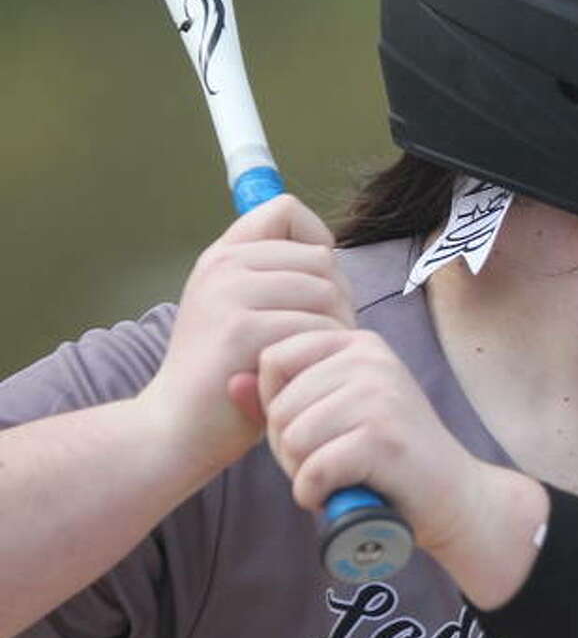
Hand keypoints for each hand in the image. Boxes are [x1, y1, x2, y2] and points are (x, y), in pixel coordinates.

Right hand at [138, 194, 356, 477]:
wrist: (177, 428)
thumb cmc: (226, 375)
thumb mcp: (239, 311)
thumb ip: (273, 276)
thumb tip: (329, 251)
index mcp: (223, 255)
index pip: (286, 210)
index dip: (315, 241)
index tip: (313, 284)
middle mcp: (223, 266)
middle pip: (320, 258)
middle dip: (339, 300)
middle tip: (324, 339)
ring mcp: (229, 295)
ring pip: (326, 293)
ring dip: (337, 330)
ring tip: (316, 359)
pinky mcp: (241, 331)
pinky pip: (316, 329)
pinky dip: (324, 356)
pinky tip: (306, 376)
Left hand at [255, 329, 489, 556]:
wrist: (455, 496)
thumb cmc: (389, 458)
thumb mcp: (335, 416)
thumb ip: (284, 398)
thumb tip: (228, 382)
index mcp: (357, 342)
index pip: (274, 358)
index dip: (276, 405)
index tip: (312, 430)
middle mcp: (370, 358)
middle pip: (279, 404)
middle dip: (288, 448)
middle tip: (327, 464)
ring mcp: (380, 394)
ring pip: (292, 437)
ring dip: (302, 473)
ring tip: (337, 478)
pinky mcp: (383, 437)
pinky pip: (313, 469)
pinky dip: (316, 494)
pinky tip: (339, 495)